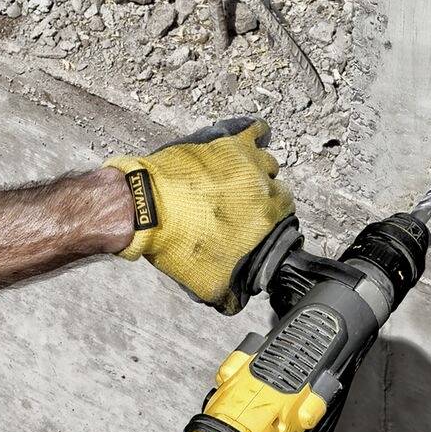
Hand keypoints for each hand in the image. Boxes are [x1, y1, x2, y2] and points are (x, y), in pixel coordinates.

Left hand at [104, 118, 292, 312]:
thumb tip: (237, 301)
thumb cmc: (176, 240)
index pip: (286, 214)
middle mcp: (261, 185)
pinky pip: (252, 131)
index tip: (261, 223)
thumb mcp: (208, 283)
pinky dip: (257, 134)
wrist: (144, 208)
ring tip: (244, 178)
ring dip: (260, 170)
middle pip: (277, 187)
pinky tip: (255, 137)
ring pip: (267, 161)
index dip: (273, 220)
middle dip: (267, 196)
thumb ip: (231, 295)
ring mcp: (243, 161)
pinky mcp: (223, 143)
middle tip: (247, 205)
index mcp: (265, 217)